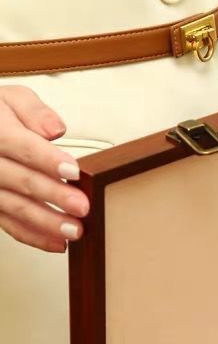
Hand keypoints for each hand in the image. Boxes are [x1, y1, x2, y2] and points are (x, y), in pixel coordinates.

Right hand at [0, 86, 88, 252]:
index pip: (20, 145)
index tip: (74, 171)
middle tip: (83, 207)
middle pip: (20, 179)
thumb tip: (54, 129)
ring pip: (14, 206)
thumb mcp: (11, 99)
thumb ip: (33, 111)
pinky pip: (9, 224)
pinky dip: (34, 236)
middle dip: (53, 195)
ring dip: (47, 222)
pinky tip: (59, 244)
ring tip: (76, 231)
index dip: (47, 159)